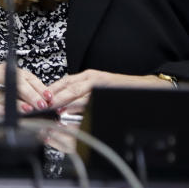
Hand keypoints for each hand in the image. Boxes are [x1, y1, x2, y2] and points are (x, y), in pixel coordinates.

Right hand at [0, 63, 51, 115]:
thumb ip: (14, 98)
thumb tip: (37, 107)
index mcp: (2, 72)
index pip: (25, 75)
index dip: (39, 86)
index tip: (49, 97)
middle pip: (17, 81)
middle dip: (32, 94)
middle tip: (42, 104)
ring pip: (4, 93)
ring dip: (18, 103)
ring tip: (28, 111)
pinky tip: (6, 114)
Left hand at [45, 70, 170, 114]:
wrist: (147, 88)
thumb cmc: (121, 90)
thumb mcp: (98, 88)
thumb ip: (82, 94)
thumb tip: (62, 106)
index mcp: (87, 76)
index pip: (64, 82)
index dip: (52, 91)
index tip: (41, 100)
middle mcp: (92, 77)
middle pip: (68, 86)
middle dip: (55, 97)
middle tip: (44, 106)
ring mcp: (101, 82)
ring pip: (79, 92)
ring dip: (65, 102)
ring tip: (55, 110)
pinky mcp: (110, 88)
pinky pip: (93, 97)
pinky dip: (83, 105)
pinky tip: (76, 111)